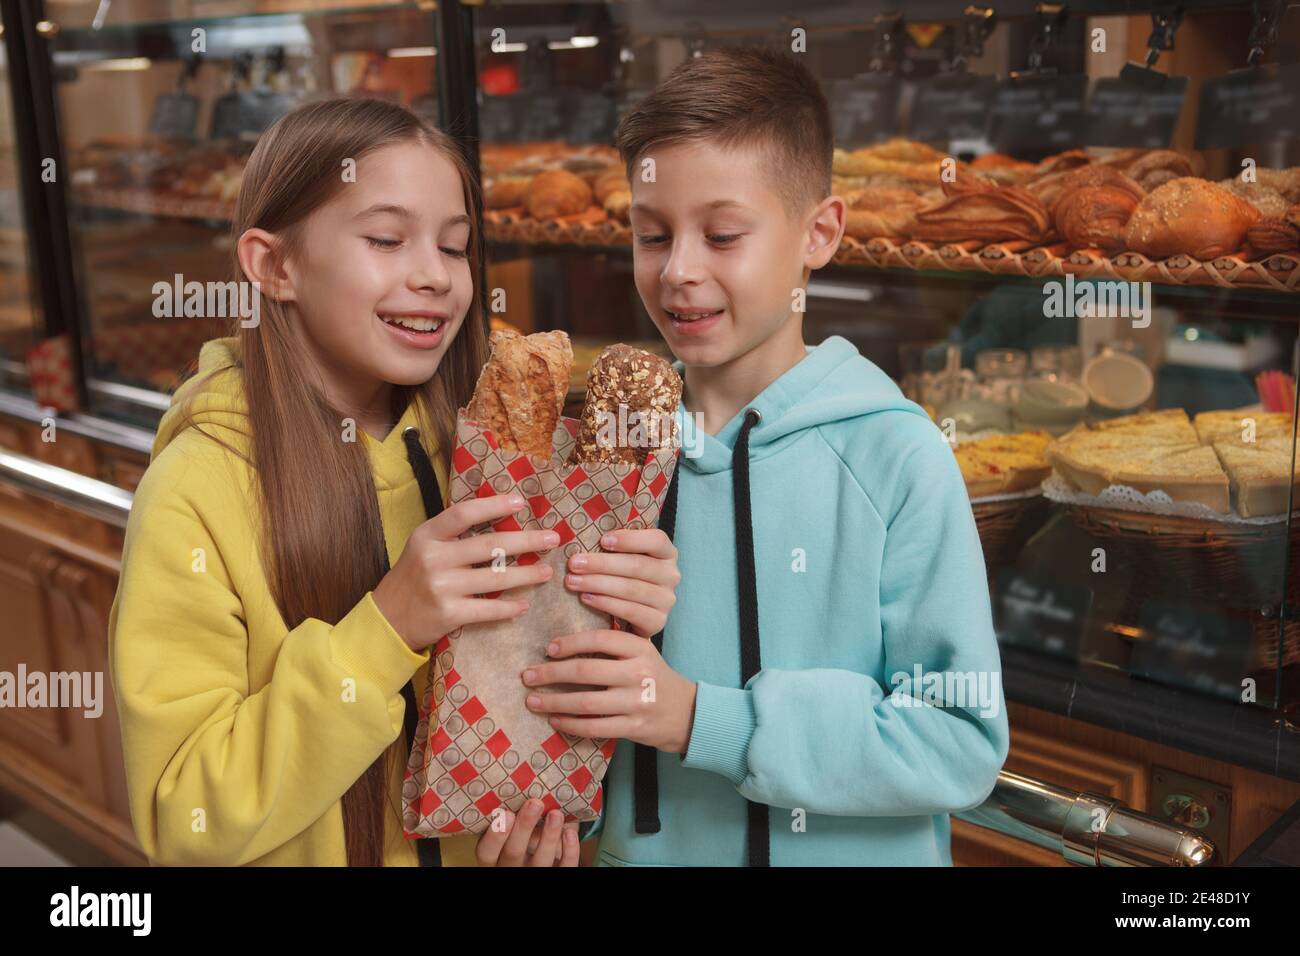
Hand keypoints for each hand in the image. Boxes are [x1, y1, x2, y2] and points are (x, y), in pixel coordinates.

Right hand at [373, 494, 560, 651]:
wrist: (387, 620)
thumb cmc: (413, 578)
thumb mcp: (424, 547)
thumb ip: (454, 535)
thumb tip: (502, 520)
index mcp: (427, 536)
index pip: (464, 514)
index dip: (494, 505)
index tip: (521, 502)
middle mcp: (434, 558)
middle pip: (489, 546)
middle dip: (527, 541)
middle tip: (553, 539)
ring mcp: (441, 587)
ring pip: (495, 579)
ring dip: (526, 575)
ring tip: (546, 572)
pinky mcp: (449, 614)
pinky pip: (488, 610)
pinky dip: (510, 607)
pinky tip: (524, 604)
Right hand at [474, 801, 579, 866]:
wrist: (548, 853)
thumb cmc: (525, 831)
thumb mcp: (513, 825)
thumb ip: (514, 812)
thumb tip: (524, 779)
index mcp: (495, 855)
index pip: (486, 852)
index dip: (495, 836)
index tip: (506, 813)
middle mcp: (511, 867)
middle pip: (513, 853)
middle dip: (524, 827)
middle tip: (535, 803)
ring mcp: (533, 873)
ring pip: (539, 862)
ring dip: (549, 836)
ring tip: (556, 813)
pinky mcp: (557, 874)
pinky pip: (564, 868)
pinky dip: (569, 851)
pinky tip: (570, 832)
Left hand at [522, 629, 697, 752]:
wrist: (685, 712)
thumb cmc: (653, 677)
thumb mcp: (641, 652)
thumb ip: (612, 644)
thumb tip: (563, 641)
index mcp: (639, 648)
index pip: (599, 639)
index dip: (570, 643)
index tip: (549, 649)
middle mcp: (639, 673)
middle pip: (586, 671)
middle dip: (551, 674)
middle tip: (528, 676)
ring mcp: (636, 702)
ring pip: (586, 702)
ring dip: (554, 702)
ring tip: (532, 700)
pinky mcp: (634, 727)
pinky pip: (594, 727)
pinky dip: (570, 724)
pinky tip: (555, 720)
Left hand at [564, 528, 679, 636]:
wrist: (632, 617)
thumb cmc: (623, 578)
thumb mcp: (623, 558)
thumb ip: (613, 545)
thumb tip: (583, 531)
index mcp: (667, 553)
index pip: (656, 540)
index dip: (630, 539)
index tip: (602, 540)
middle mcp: (671, 575)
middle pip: (637, 566)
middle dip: (601, 564)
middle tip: (574, 563)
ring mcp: (666, 600)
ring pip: (631, 589)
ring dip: (597, 584)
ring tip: (572, 581)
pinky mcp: (658, 621)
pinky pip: (630, 611)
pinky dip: (606, 603)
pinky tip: (586, 598)